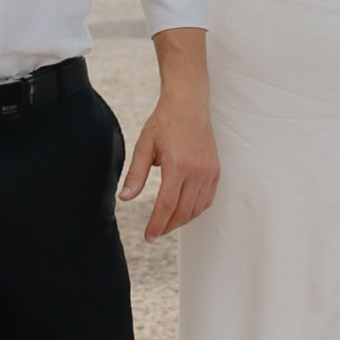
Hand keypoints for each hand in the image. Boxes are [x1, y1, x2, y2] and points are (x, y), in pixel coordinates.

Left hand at [122, 89, 219, 239]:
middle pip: (183, 211)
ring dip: (182, 220)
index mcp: (177, 165)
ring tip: (167, 223)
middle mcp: (197, 171)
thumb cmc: (164, 122)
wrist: (189, 103)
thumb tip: (125, 198)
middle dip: (168, 226)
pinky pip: (207, 199)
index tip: (148, 236)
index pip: (167, 205)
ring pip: (197, 208)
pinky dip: (196, 210)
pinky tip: (184, 211)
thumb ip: (136, 175)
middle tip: (154, 233)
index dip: (157, 225)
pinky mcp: (215, 170)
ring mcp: (209, 171)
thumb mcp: (144, 146)